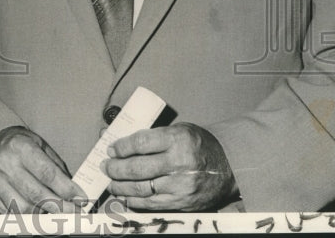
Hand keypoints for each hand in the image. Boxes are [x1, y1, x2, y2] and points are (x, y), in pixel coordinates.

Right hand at [0, 126, 84, 213]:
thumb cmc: (18, 144)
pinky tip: (37, 212)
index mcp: (19, 146)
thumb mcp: (39, 144)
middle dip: (60, 207)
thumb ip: (56, 166)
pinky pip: (10, 212)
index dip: (66, 189)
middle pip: (36, 194)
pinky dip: (26, 216)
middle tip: (75, 213)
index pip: (47, 173)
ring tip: (57, 213)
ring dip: (44, 214)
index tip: (81, 199)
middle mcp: (4, 163)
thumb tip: (73, 191)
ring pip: (23, 208)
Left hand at [102, 123, 237, 210]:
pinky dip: (134, 200)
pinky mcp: (182, 202)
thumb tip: (116, 137)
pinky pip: (151, 204)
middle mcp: (179, 163)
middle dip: (115, 168)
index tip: (111, 149)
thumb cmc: (198, 145)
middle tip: (106, 166)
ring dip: (120, 186)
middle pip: (137, 167)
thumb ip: (150, 136)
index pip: (140, 143)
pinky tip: (125, 195)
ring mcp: (180, 186)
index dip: (121, 147)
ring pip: (141, 188)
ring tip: (111, 181)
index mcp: (177, 139)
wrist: (228, 168)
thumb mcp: (178, 130)